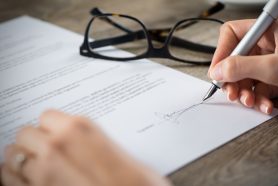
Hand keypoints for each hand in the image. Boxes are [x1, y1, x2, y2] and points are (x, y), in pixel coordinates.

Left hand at [1, 110, 170, 185]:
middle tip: (47, 149)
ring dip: (24, 158)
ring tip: (36, 164)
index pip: (47, 116)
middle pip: (26, 133)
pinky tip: (25, 178)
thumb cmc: (136, 183)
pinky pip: (8, 179)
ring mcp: (42, 173)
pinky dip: (14, 176)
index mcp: (79, 129)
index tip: (57, 133)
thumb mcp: (119, 151)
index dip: (53, 126)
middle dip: (35, 141)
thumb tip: (84, 141)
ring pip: (13, 155)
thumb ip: (94, 140)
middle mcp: (56, 147)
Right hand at [208, 17, 277, 113]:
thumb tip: (217, 70)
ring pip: (247, 77)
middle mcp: (270, 46)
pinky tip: (266, 106)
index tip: (217, 71)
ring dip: (245, 92)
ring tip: (249, 102)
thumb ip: (243, 67)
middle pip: (237, 59)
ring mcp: (274, 63)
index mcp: (269, 31)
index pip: (233, 34)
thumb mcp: (277, 66)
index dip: (222, 52)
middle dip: (233, 78)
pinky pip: (259, 89)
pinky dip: (259, 100)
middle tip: (231, 93)